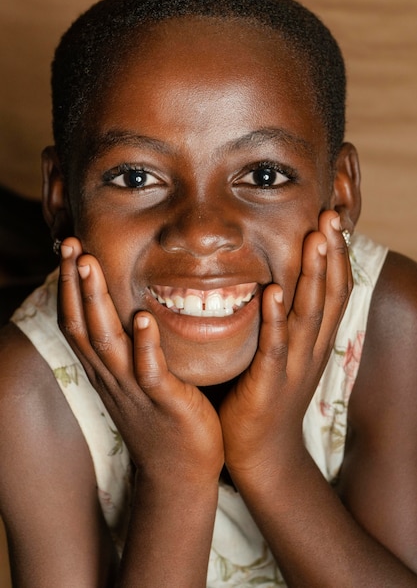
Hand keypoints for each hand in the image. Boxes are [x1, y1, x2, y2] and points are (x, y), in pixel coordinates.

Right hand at [58, 238, 223, 485]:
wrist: (180, 470)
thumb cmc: (162, 415)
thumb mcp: (136, 377)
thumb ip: (129, 345)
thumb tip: (132, 305)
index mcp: (106, 368)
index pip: (77, 320)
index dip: (69, 284)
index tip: (70, 247)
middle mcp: (112, 375)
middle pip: (83, 324)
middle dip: (74, 282)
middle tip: (70, 243)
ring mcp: (135, 389)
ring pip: (107, 342)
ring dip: (97, 303)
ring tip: (91, 266)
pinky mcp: (164, 402)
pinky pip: (150, 371)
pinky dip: (145, 345)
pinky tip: (144, 318)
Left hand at [219, 211, 351, 480]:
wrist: (261, 452)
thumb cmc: (265, 395)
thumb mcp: (283, 352)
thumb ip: (283, 319)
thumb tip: (276, 280)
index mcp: (314, 339)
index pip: (333, 291)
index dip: (337, 256)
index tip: (333, 219)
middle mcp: (311, 348)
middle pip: (328, 294)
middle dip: (332, 254)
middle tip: (332, 216)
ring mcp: (293, 365)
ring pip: (309, 314)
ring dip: (314, 276)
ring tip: (316, 240)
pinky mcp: (268, 382)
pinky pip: (275, 346)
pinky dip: (277, 319)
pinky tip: (275, 292)